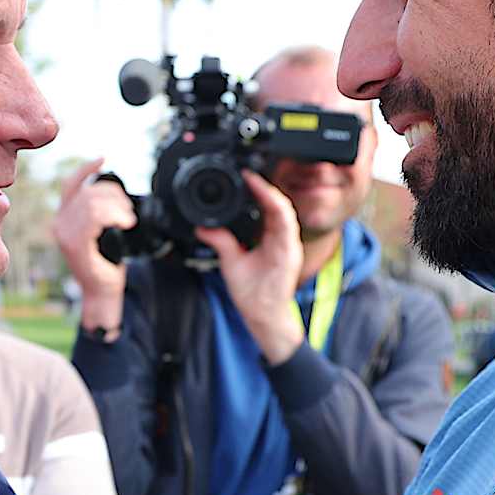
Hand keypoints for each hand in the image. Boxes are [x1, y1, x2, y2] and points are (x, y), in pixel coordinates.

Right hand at [50, 159, 137, 333]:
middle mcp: (60, 223)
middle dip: (113, 196)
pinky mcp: (75, 244)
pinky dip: (114, 215)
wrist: (102, 291)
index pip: (71, 185)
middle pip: (88, 192)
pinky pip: (94, 217)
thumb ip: (99, 212)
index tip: (103, 160)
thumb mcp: (101, 232)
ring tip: (127, 220)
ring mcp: (65, 234)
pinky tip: (125, 224)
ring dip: (117, 207)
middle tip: (128, 212)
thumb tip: (114, 194)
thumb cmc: (105, 263)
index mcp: (64, 218)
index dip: (86, 169)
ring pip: (92, 203)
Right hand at [196, 170, 306, 365]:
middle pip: (282, 205)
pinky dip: (266, 209)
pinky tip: (254, 204)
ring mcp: (287, 245)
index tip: (251, 178)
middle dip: (265, 188)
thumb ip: (222, 244)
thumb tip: (205, 228)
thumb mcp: (234, 270)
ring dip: (266, 197)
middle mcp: (289, 243)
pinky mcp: (281, 248)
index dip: (266, 190)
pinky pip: (277, 222)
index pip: (280, 209)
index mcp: (284, 247)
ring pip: (281, 212)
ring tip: (249, 185)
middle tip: (246, 176)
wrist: (268, 319)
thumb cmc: (257, 300)